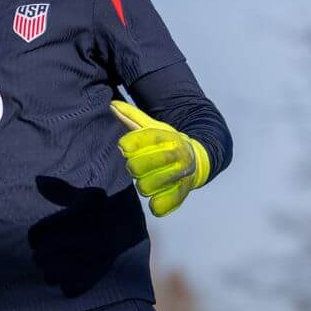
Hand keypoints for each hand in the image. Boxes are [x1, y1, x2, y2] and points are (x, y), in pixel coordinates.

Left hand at [110, 100, 209, 217]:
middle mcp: (177, 154)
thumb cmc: (167, 144)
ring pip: (150, 185)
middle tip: (134, 167)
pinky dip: (158, 205)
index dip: (132, 142)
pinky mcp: (182, 192)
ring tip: (146, 182)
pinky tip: (154, 201)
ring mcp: (181, 174)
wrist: (198, 160)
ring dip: (144, 185)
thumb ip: (132, 117)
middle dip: (136, 166)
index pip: (150, 137)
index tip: (123, 146)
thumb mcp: (153, 128)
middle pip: (148, 163)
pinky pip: (166, 203)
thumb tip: (111, 105)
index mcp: (169, 136)